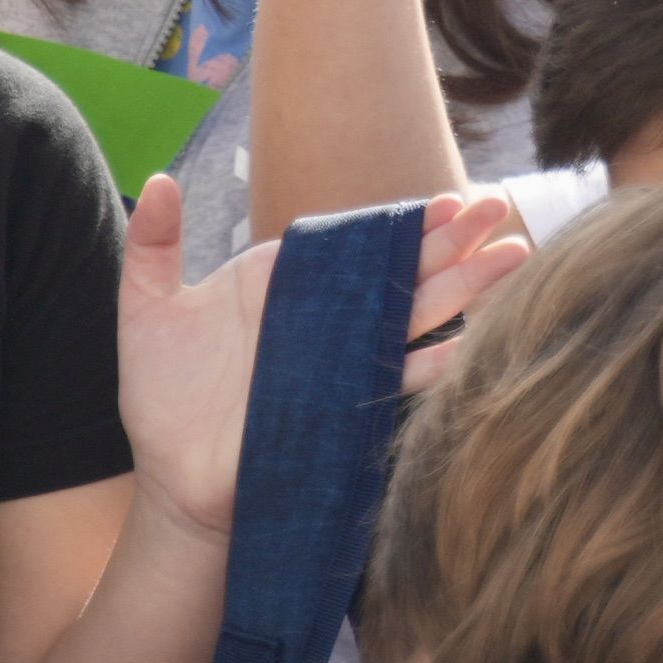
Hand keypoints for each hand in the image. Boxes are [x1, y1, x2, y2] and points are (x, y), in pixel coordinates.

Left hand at [116, 177, 528, 537]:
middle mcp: (327, 317)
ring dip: (466, 286)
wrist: (176, 482)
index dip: (407, 221)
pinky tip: (470, 342)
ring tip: (515, 255)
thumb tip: (160, 180)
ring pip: (416, 315)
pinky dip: (437, 361)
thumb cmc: (160, 399)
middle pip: (401, 270)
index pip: (357, 240)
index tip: (449, 201)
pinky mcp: (347, 406)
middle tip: (499, 209)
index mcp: (291, 282)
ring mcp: (342, 361)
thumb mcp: (146, 313)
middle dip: (455, 241)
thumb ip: (154, 246)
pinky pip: (400, 379)